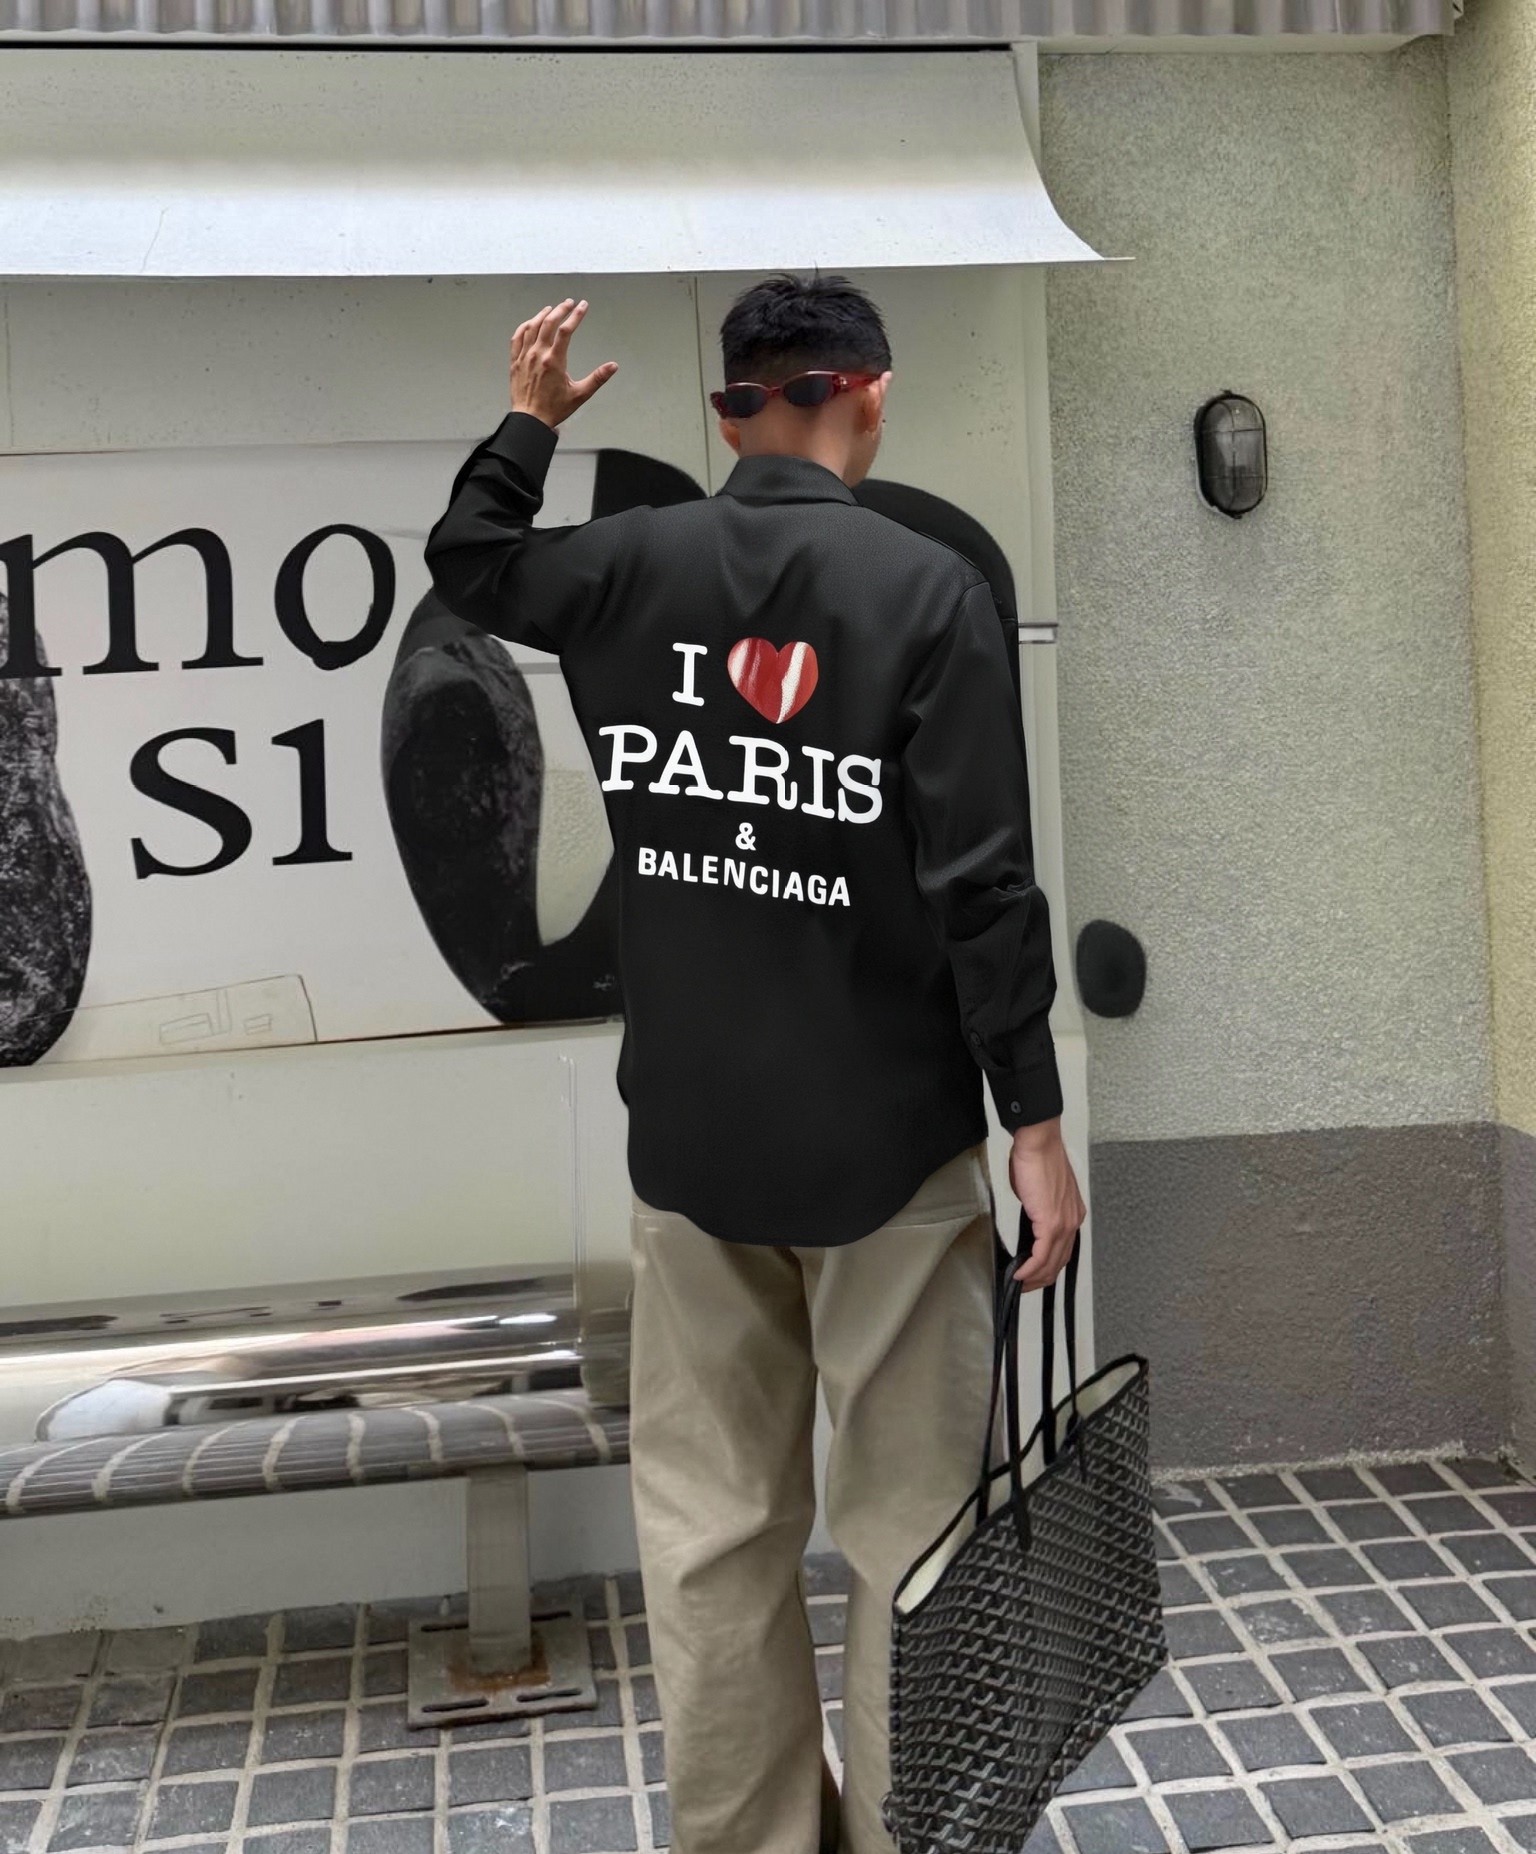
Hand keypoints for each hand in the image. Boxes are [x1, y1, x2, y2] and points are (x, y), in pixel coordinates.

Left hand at [510, 298, 618, 428]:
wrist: (530, 420)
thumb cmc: (553, 409)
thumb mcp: (580, 395)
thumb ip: (597, 378)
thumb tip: (613, 366)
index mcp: (554, 361)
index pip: (566, 331)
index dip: (576, 315)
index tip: (583, 306)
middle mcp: (538, 354)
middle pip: (548, 323)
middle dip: (560, 310)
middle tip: (569, 303)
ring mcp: (524, 356)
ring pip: (532, 327)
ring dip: (542, 315)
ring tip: (552, 309)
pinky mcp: (515, 361)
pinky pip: (517, 337)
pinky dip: (525, 326)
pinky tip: (531, 323)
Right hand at [1008, 1117, 1086, 1289]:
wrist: (1039, 1143)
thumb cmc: (1037, 1159)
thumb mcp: (1039, 1191)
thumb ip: (1037, 1210)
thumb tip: (1028, 1220)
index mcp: (1071, 1213)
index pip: (1063, 1250)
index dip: (1047, 1267)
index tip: (1032, 1274)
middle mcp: (1072, 1220)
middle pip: (1059, 1262)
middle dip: (1040, 1279)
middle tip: (1024, 1285)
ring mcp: (1064, 1223)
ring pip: (1051, 1263)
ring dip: (1034, 1277)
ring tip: (1020, 1283)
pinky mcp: (1051, 1222)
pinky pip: (1041, 1255)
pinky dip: (1029, 1268)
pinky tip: (1019, 1273)